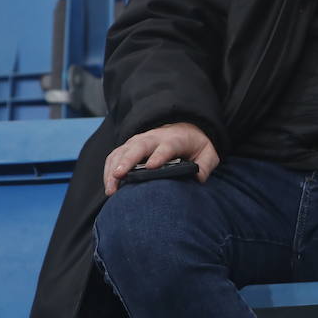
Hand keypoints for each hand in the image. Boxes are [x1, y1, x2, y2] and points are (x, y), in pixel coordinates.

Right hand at [103, 122, 220, 195]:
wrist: (185, 129)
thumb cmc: (196, 145)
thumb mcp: (208, 153)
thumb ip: (206, 166)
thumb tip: (197, 179)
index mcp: (175, 139)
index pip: (166, 147)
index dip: (159, 156)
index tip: (151, 167)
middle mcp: (154, 138)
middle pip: (138, 147)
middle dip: (127, 160)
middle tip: (119, 175)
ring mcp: (139, 141)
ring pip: (122, 151)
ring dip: (114, 168)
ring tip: (110, 188)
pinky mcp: (129, 147)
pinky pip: (115, 156)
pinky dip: (109, 169)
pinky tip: (108, 185)